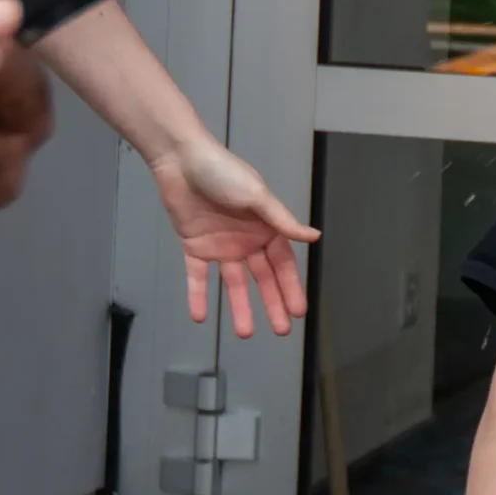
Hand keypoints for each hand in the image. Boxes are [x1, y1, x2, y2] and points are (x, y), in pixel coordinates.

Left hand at [146, 134, 317, 338]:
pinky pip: (197, 276)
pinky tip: (200, 317)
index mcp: (266, 227)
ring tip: (245, 333)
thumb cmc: (223, 172)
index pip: (283, 264)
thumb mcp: (257, 196)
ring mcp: (221, 245)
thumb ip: (283, 221)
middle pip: (262, 278)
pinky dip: (198, 295)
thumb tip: (314, 237)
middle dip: (272, 304)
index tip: (298, 313)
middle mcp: (247, 239)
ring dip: (239, 307)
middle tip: (280, 331)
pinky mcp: (194, 246)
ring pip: (233, 283)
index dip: (291, 288)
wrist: (181, 161)